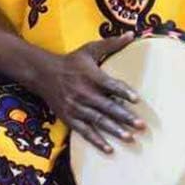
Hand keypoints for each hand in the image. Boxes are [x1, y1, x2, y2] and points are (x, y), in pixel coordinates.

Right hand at [32, 33, 143, 153]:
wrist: (43, 73)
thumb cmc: (72, 61)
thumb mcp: (90, 49)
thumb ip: (111, 43)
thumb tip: (132, 34)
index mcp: (90, 76)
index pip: (109, 85)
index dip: (123, 92)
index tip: (137, 100)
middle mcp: (83, 93)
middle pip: (106, 107)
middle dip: (124, 117)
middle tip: (141, 125)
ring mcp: (75, 107)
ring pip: (97, 121)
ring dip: (114, 130)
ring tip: (130, 138)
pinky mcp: (69, 117)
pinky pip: (84, 131)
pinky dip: (96, 141)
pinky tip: (109, 149)